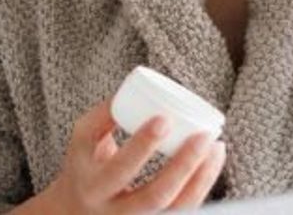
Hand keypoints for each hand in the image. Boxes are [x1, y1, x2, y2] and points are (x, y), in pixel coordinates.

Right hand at [26, 98, 225, 212]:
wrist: (76, 212)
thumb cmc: (84, 166)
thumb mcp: (82, 141)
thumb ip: (103, 116)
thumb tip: (131, 89)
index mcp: (93, 185)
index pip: (121, 168)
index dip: (143, 145)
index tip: (164, 118)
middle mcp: (114, 212)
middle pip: (154, 196)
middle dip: (183, 165)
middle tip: (203, 136)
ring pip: (176, 210)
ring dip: (201, 178)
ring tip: (216, 147)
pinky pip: (184, 212)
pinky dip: (201, 187)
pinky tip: (212, 163)